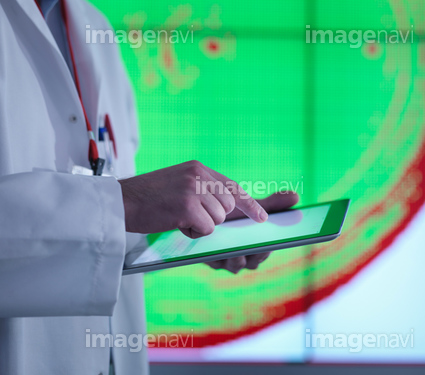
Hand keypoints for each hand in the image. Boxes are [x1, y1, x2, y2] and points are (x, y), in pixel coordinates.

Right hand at [118, 160, 267, 237]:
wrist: (121, 200)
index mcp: (198, 168)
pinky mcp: (187, 206)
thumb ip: (201, 189)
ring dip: (200, 225)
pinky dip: (192, 232)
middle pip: (227, 207)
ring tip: (177, 216)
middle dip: (212, 217)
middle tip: (187, 214)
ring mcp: (193, 189)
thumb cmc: (148, 197)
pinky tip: (174, 222)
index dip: (249, 204)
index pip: (232, 186)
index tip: (262, 217)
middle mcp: (199, 175)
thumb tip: (224, 206)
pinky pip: (206, 229)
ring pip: (217, 219)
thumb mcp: (179, 183)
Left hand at [205, 191, 298, 273]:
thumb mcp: (253, 207)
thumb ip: (274, 204)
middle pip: (252, 262)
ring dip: (236, 258)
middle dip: (254, 256)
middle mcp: (243, 258)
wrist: (204, 211)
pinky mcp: (210, 259)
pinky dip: (217, 255)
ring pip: (235, 264)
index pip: (265, 254)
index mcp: (257, 248)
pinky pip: (215, 261)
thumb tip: (296, 197)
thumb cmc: (233, 213)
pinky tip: (216, 246)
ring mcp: (226, 260)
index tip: (270, 244)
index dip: (267, 251)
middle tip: (255, 246)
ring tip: (236, 249)